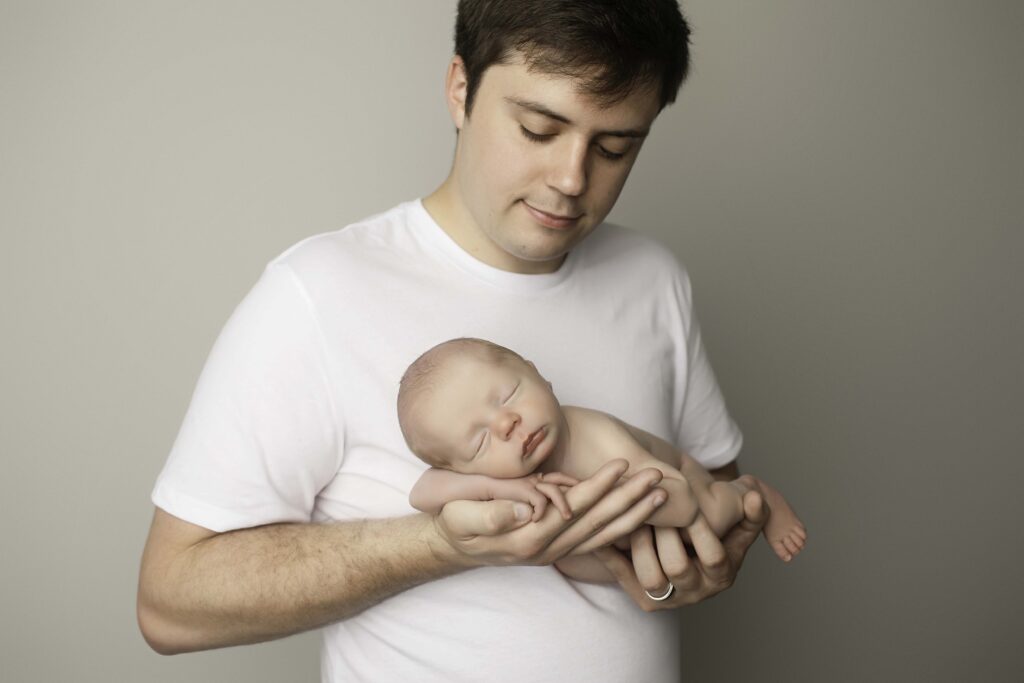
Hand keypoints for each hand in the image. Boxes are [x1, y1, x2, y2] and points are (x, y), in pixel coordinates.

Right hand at [431, 460, 667, 568]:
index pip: (574, 507)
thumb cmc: (454, 524)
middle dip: (631, 499)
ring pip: (604, 535)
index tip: (623, 464)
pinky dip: (622, 529)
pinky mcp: (557, 549)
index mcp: (530, 537)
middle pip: (599, 523)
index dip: (600, 485)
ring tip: (660, 494)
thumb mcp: (462, 516)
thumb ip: (493, 513)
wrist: (451, 547)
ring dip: (634, 514)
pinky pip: (597, 542)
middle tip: (659, 478)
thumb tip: (528, 508)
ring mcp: (555, 552)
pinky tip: (639, 515)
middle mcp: (549, 549)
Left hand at [594, 489, 767, 610]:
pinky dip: (611, 553)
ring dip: (640, 543)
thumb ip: (752, 513)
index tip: (689, 505)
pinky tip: (602, 531)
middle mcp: (697, 591)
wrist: (691, 554)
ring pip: (651, 578)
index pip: (714, 557)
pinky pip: (623, 577)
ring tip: (633, 516)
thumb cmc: (718, 533)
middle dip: (665, 533)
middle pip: (677, 567)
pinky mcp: (644, 597)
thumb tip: (755, 499)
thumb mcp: (739, 524)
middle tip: (652, 504)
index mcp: (722, 575)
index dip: (701, 531)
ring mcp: (670, 599)